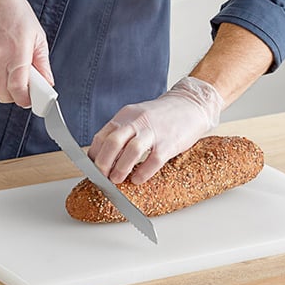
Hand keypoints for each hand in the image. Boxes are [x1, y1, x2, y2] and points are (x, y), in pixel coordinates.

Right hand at [0, 0, 53, 106]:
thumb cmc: (15, 13)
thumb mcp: (37, 36)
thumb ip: (42, 64)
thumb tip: (48, 83)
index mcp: (17, 53)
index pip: (18, 90)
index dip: (25, 100)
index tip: (30, 100)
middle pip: (4, 94)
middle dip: (15, 95)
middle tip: (23, 87)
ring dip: (5, 81)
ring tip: (10, 62)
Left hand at [88, 77, 224, 183]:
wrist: (191, 105)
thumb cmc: (162, 116)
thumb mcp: (138, 117)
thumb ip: (123, 133)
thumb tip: (106, 157)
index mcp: (126, 115)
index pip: (102, 136)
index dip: (94, 155)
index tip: (93, 168)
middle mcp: (137, 121)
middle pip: (113, 142)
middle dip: (103, 163)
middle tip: (101, 177)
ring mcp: (154, 131)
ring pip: (131, 151)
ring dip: (121, 169)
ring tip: (117, 180)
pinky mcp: (169, 143)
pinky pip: (153, 161)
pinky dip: (142, 173)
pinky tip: (137, 179)